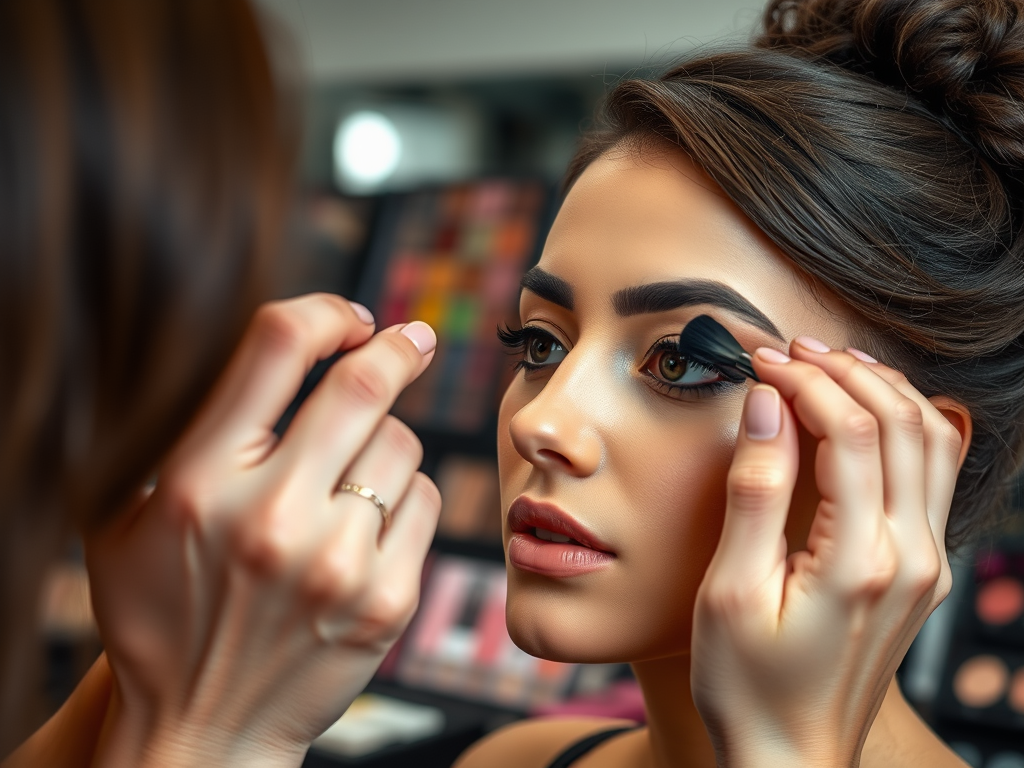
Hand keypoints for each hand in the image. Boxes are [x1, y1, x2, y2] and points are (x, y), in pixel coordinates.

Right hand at [84, 294, 441, 767]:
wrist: (204, 728)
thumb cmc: (163, 617)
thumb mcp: (129, 520)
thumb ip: (182, 436)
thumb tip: (269, 353)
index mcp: (199, 481)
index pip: (278, 346)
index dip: (325, 312)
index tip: (349, 318)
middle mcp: (271, 515)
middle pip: (365, 385)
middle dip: (396, 348)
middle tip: (409, 339)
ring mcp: (337, 561)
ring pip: (402, 444)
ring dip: (387, 441)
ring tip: (354, 473)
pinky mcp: (387, 599)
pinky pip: (423, 502)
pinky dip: (404, 496)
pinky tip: (370, 522)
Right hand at [690, 339, 963, 767]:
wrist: (791, 754)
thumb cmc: (748, 683)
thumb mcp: (731, 589)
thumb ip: (756, 491)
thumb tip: (767, 405)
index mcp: (861, 560)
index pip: (848, 431)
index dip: (804, 380)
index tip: (760, 360)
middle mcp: (912, 556)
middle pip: (901, 423)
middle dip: (845, 371)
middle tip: (790, 349)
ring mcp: (927, 564)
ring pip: (932, 440)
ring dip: (882, 390)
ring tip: (828, 363)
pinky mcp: (923, 570)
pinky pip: (933, 474)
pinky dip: (905, 425)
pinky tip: (867, 412)